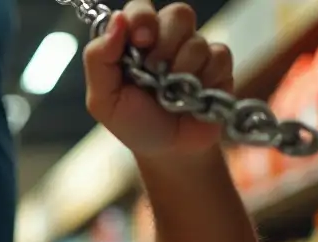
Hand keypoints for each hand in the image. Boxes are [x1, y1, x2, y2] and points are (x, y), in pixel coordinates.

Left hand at [83, 1, 233, 157]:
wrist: (169, 151)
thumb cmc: (134, 123)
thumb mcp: (103, 99)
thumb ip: (98, 59)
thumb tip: (116, 20)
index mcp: (134, 42)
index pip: (140, 8)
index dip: (142, 18)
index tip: (139, 41)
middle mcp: (166, 39)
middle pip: (177, 13)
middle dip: (165, 42)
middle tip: (154, 69)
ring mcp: (194, 49)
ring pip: (196, 37)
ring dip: (181, 68)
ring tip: (172, 91)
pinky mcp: (219, 64)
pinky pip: (218, 54)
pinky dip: (205, 78)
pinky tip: (195, 95)